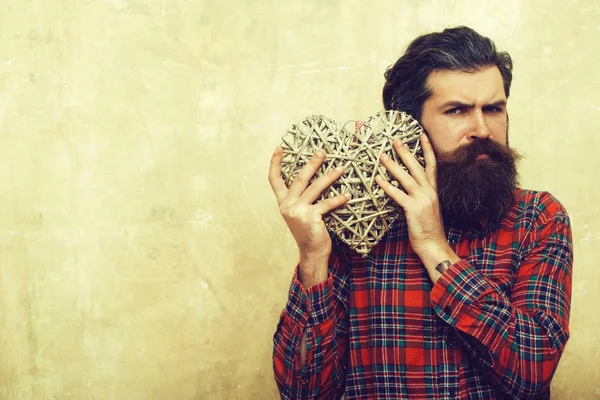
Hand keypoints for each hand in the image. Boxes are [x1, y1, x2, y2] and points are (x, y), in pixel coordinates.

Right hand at [268, 146, 349, 265]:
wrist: (312, 252)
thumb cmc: (309, 231)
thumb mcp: (299, 213)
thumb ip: (301, 198)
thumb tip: (315, 178)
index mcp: (283, 202)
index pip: (274, 180)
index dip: (275, 163)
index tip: (279, 148)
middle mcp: (287, 205)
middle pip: (299, 178)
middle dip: (312, 163)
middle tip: (322, 152)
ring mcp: (298, 211)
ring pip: (315, 188)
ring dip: (329, 177)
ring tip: (340, 169)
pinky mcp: (310, 217)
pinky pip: (326, 204)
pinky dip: (338, 199)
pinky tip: (346, 196)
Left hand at [375, 134, 455, 269]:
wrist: (434, 245)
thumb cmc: (427, 229)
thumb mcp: (426, 208)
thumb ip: (419, 196)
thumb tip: (405, 187)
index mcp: (433, 191)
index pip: (431, 165)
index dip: (427, 149)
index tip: (421, 135)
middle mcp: (430, 192)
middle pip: (417, 166)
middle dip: (405, 152)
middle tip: (395, 140)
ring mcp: (423, 200)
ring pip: (406, 178)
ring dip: (393, 166)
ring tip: (382, 156)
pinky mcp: (414, 209)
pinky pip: (398, 194)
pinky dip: (387, 186)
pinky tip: (378, 180)